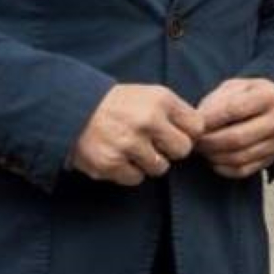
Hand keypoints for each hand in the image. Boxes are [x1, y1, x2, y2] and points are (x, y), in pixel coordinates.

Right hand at [70, 85, 202, 185]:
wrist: (73, 110)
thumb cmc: (118, 105)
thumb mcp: (150, 95)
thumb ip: (176, 112)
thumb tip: (201, 135)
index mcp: (160, 99)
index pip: (197, 127)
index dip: (188, 133)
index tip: (175, 132)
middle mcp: (147, 120)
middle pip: (182, 150)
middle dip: (170, 149)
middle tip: (154, 143)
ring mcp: (129, 144)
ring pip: (160, 168)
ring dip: (148, 162)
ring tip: (132, 147)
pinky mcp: (111, 163)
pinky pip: (136, 179)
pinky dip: (129, 171)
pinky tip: (118, 156)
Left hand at [195, 77, 273, 178]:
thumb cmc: (248, 96)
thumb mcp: (235, 87)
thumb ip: (217, 101)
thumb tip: (198, 122)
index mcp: (269, 97)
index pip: (233, 110)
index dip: (209, 119)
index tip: (194, 123)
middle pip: (236, 138)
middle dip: (208, 142)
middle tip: (193, 140)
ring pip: (238, 158)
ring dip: (213, 156)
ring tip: (201, 148)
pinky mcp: (270, 160)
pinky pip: (242, 171)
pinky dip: (222, 168)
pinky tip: (213, 159)